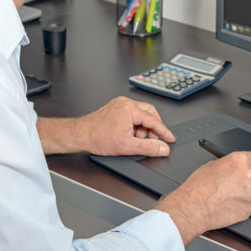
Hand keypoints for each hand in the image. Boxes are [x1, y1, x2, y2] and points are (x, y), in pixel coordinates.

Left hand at [36, 97, 174, 155]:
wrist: (80, 135)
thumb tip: (163, 148)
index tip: (170, 139)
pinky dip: (135, 124)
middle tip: (154, 141)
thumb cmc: (98, 138)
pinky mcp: (115, 108)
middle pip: (150, 113)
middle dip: (153, 128)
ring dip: (143, 127)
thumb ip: (148, 147)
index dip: (164, 131)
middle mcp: (125, 103)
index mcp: (130, 108)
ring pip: (141, 113)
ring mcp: (120, 104)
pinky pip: (132, 114)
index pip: (154, 120)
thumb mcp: (127, 146)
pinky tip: (130, 135)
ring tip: (136, 140)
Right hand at [154, 151, 250, 244]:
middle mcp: (248, 174)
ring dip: (248, 192)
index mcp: (240, 160)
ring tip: (231, 195)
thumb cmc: (198, 187)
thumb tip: (235, 167)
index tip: (250, 168)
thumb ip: (229, 164)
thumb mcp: (212, 165)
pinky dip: (244, 204)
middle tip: (239, 183)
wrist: (193, 208)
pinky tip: (230, 204)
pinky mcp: (249, 208)